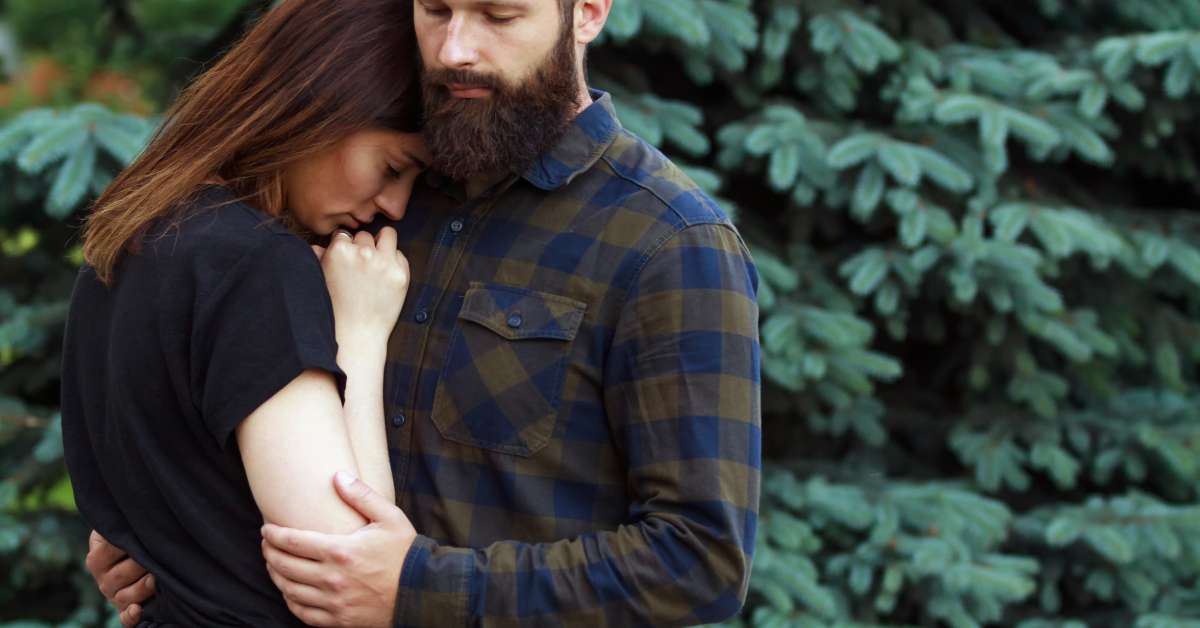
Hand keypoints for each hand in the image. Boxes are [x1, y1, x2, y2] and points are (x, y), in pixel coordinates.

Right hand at [85, 530, 155, 626]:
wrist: (136, 552)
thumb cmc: (131, 535)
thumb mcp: (120, 527)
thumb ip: (121, 524)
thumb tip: (133, 518)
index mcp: (97, 558)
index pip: (108, 551)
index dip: (126, 543)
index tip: (140, 534)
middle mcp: (104, 579)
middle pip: (119, 576)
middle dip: (140, 565)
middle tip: (157, 556)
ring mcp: (114, 596)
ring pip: (125, 597)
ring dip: (142, 588)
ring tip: (156, 578)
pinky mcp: (125, 610)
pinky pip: (125, 618)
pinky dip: (130, 616)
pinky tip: (138, 609)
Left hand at [261, 471, 416, 627]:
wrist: (422, 591)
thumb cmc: (405, 552)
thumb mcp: (389, 517)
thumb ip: (361, 495)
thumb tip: (337, 476)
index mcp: (340, 551)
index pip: (293, 541)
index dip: (273, 534)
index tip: (266, 529)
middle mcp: (332, 579)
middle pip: (285, 566)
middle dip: (269, 553)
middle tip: (266, 544)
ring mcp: (334, 602)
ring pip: (289, 590)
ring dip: (276, 576)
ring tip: (274, 564)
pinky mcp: (339, 620)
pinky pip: (304, 613)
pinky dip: (291, 601)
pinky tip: (290, 592)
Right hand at [312, 227, 409, 345]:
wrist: (356, 334)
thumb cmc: (335, 308)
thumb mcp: (321, 279)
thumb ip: (319, 258)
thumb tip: (318, 246)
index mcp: (339, 251)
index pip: (344, 235)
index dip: (345, 247)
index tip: (346, 259)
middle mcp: (362, 253)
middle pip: (364, 235)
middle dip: (362, 247)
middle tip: (361, 266)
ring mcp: (383, 263)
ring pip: (388, 235)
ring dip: (382, 245)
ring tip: (378, 261)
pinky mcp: (401, 274)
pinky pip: (400, 255)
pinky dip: (394, 262)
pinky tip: (385, 277)